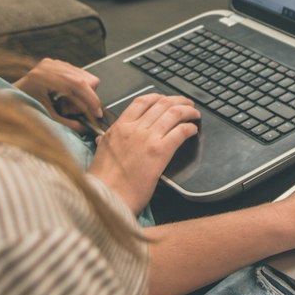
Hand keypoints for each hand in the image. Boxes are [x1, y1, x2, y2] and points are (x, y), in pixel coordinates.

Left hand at [13, 58, 101, 132]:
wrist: (9, 99)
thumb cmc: (23, 108)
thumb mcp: (47, 119)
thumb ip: (69, 124)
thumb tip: (87, 129)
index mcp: (45, 77)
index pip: (79, 84)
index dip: (92, 100)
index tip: (97, 113)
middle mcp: (50, 66)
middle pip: (86, 79)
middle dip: (86, 97)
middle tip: (72, 110)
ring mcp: (53, 63)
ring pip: (85, 76)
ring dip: (81, 93)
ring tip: (65, 102)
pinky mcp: (55, 64)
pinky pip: (77, 73)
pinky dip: (76, 87)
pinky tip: (63, 95)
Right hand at [89, 94, 198, 214]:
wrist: (107, 197)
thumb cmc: (103, 181)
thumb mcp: (100, 153)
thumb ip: (105, 141)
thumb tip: (102, 138)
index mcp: (119, 127)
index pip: (142, 101)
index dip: (158, 97)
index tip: (165, 99)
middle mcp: (134, 129)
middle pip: (162, 104)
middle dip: (178, 101)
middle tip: (186, 104)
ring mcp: (148, 139)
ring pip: (173, 114)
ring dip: (188, 111)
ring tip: (194, 114)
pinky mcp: (160, 152)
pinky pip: (180, 132)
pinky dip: (189, 128)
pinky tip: (192, 131)